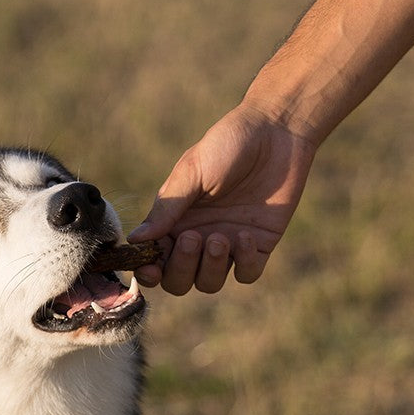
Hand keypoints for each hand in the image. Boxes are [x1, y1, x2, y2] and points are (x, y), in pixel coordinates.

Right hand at [128, 102, 316, 294]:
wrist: (277, 131)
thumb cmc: (228, 144)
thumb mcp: (192, 172)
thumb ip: (166, 209)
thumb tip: (136, 240)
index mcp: (174, 221)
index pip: (154, 260)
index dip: (149, 272)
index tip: (151, 268)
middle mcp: (198, 238)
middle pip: (179, 281)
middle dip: (181, 269)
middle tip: (192, 238)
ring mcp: (228, 244)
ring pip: (209, 283)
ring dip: (211, 268)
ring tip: (220, 237)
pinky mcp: (258, 246)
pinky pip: (246, 273)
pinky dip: (243, 262)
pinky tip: (247, 235)